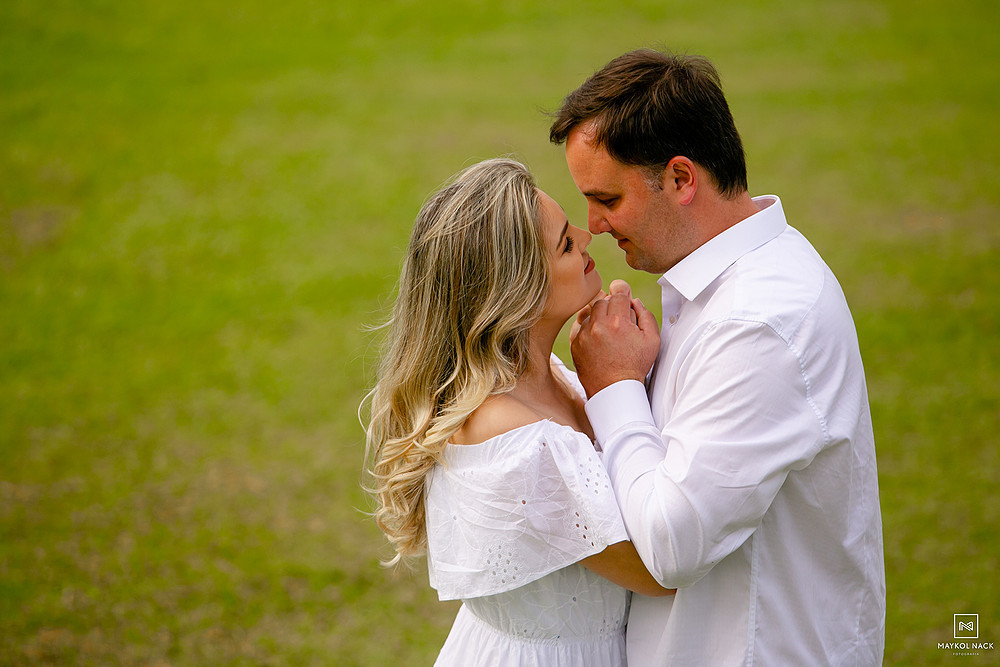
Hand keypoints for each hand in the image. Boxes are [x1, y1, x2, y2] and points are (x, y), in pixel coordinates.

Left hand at [570, 280, 659, 397]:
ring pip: (590, 313)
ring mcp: (584, 334)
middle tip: (619, 322)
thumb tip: (634, 301)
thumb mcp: (652, 340)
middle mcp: (598, 326)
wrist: (614, 389)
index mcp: (618, 322)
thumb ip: (645, 314)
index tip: (625, 308)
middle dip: (611, 308)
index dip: (624, 300)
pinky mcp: (575, 343)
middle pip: (602, 301)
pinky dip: (589, 329)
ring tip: (609, 334)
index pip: (618, 295)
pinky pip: (581, 326)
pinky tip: (599, 341)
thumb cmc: (634, 366)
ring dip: (600, 318)